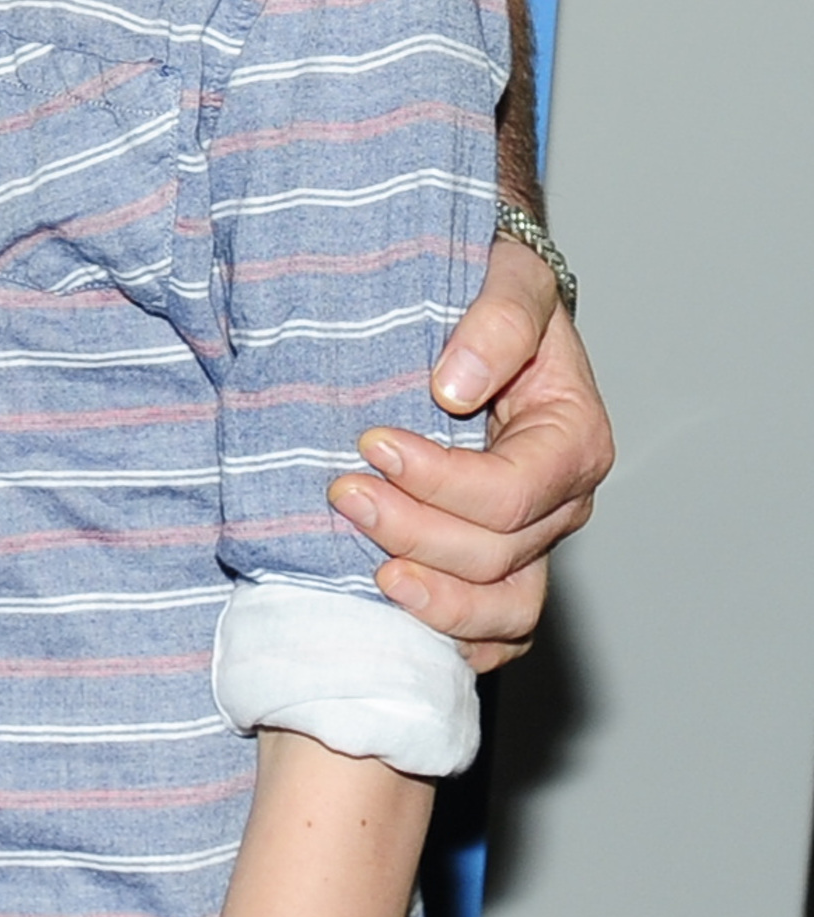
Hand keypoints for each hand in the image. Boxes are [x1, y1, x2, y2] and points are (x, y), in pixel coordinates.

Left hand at [328, 240, 611, 672]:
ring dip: (433, 601)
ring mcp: (536, 540)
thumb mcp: (512, 279)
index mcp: (573, 438)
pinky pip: (497, 631)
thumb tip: (455, 386)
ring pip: (503, 610)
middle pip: (497, 556)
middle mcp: (561, 501)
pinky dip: (454, 637)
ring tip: (370, 574)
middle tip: (343, 493)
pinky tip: (400, 620)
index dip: (438, 482)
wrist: (489, 311)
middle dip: (414, 532)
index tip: (372, 444)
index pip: (510, 492)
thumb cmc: (501, 292)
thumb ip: (498, 321)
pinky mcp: (505, 563)